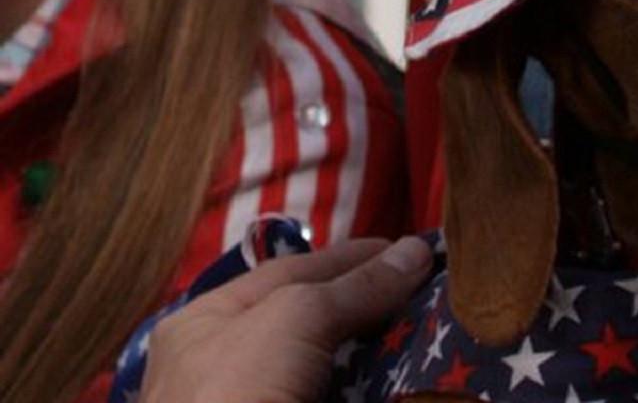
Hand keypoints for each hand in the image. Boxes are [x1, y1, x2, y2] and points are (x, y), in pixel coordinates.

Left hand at [140, 236, 433, 402]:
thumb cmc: (239, 390)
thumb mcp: (295, 317)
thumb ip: (353, 285)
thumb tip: (416, 251)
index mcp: (206, 323)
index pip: (290, 271)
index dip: (350, 256)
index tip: (407, 250)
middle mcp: (229, 363)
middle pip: (313, 320)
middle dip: (369, 304)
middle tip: (427, 288)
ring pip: (332, 368)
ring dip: (380, 351)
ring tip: (431, 328)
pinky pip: (345, 398)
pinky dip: (378, 388)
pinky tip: (411, 375)